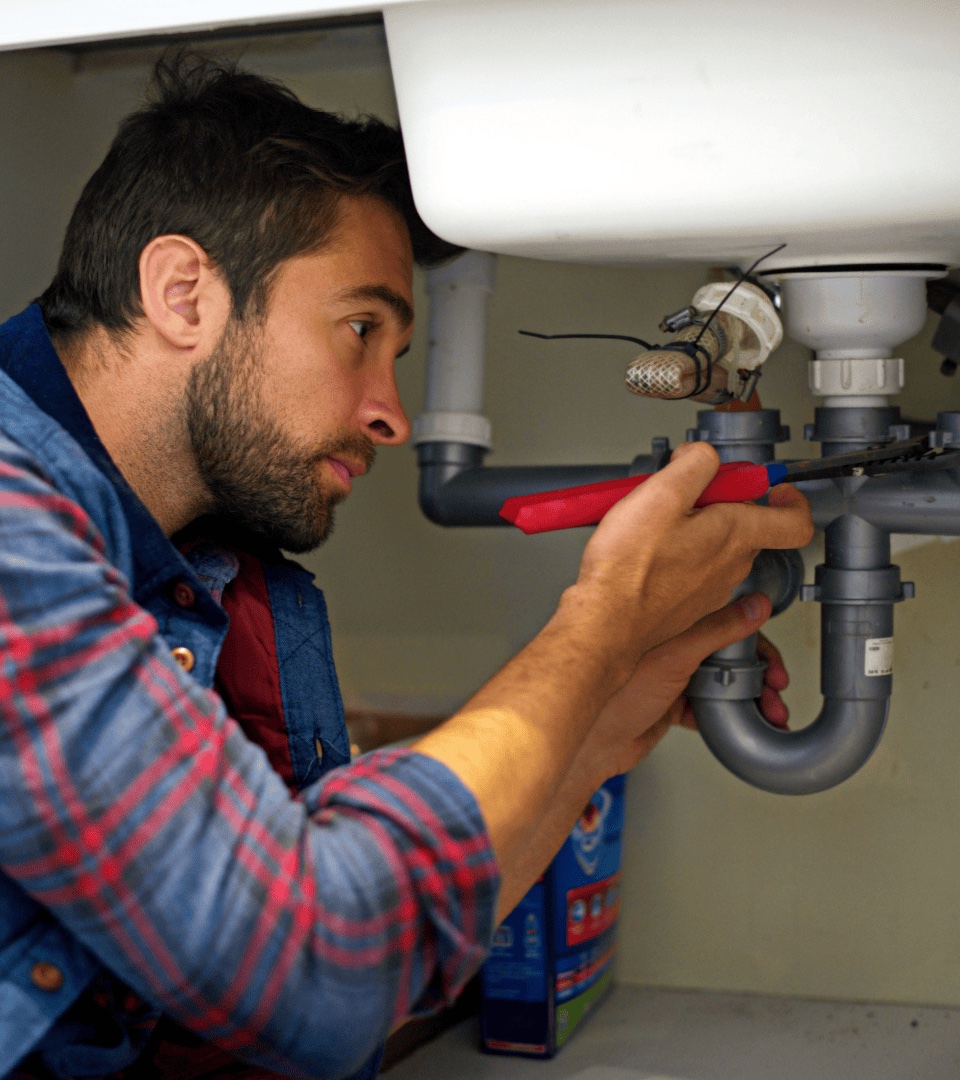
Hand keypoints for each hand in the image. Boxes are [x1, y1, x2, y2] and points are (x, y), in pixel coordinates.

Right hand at [571, 442, 813, 682]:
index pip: (796, 523)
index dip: (792, 499)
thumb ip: (695, 464)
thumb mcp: (662, 492)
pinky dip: (679, 552)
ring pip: (718, 547)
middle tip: (685, 492)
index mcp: (736, 535)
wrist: (605, 623)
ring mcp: (710, 589)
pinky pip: (695, 568)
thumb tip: (704, 456)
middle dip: (722, 502)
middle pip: (747, 526)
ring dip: (697, 527)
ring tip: (657, 521)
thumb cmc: (629, 568)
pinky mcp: (687, 603)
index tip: (774, 487)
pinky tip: (647, 548)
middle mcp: (731, 566)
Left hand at [583, 591, 773, 780]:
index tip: (773, 656)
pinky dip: (729, 714)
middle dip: (758, 673)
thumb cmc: (614, 696)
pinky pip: (708, 705)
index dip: (753, 637)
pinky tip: (743, 722)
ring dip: (749, 697)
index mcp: (668, 625)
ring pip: (721, 681)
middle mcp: (670, 647)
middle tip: (777, 689)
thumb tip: (753, 606)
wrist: (593, 745)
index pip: (722, 620)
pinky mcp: (670, 703)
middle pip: (727, 653)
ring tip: (770, 713)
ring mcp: (670, 676)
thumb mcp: (675, 657)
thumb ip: (716, 631)